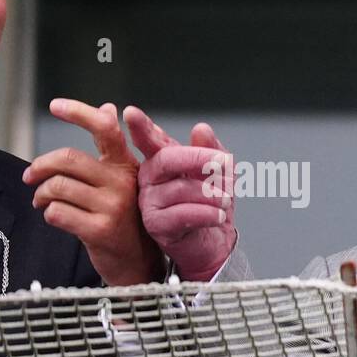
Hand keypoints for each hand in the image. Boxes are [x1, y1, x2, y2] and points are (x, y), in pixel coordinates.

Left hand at [22, 99, 163, 284]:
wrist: (139, 264)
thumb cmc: (127, 219)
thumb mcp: (126, 180)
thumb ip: (113, 149)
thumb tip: (108, 109)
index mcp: (126, 165)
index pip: (104, 129)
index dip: (79, 112)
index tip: (56, 105)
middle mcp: (122, 183)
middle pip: (68, 159)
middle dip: (40, 166)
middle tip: (30, 176)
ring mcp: (112, 207)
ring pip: (58, 186)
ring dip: (41, 194)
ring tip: (42, 201)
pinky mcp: (100, 231)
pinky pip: (57, 212)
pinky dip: (48, 213)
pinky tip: (55, 216)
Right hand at [124, 105, 236, 281]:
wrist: (213, 243)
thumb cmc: (210, 205)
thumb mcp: (219, 174)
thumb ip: (211, 150)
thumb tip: (200, 128)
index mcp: (162, 162)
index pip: (151, 141)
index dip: (142, 128)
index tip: (131, 113)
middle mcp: (150, 180)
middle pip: (166, 159)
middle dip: (196, 158)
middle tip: (222, 162)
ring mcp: (150, 203)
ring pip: (180, 188)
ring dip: (211, 194)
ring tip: (225, 200)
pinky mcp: (156, 225)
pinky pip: (183, 214)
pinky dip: (207, 213)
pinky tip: (218, 216)